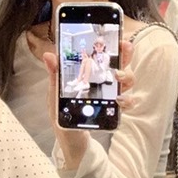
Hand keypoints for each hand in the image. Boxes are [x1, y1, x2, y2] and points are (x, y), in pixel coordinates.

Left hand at [42, 40, 134, 168]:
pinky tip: (122, 101)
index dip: (112, 43)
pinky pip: (127, 102)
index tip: (117, 35)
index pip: (102, 54)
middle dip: (125, 54)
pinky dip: (128, 100)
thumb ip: (55, 75)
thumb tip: (49, 55)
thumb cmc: (62, 115)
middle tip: (124, 48)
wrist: (70, 141)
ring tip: (118, 79)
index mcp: (88, 74)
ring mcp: (110, 95)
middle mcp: (102, 82)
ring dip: (126, 76)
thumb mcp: (55, 94)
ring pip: (127, 80)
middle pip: (119, 63)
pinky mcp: (114, 110)